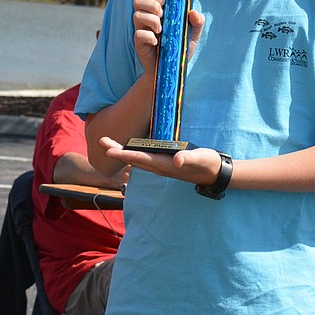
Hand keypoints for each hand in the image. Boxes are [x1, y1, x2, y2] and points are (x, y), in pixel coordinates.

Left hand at [98, 137, 222, 186]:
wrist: (213, 174)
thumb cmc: (207, 164)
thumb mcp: (200, 159)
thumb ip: (188, 158)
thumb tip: (177, 160)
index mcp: (164, 165)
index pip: (140, 158)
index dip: (124, 153)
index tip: (109, 150)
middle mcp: (159, 167)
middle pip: (133, 159)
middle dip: (116, 150)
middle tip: (100, 140)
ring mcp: (160, 166)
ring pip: (136, 159)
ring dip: (121, 151)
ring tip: (108, 143)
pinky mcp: (163, 163)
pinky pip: (143, 158)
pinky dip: (132, 152)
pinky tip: (128, 147)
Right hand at [132, 0, 203, 75]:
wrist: (172, 69)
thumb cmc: (180, 49)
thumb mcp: (193, 35)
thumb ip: (197, 22)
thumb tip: (194, 13)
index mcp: (157, 11)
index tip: (165, 3)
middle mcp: (147, 18)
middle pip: (138, 1)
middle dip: (151, 5)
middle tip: (162, 15)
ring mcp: (142, 30)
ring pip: (136, 15)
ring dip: (151, 19)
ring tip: (161, 29)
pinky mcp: (139, 43)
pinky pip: (138, 34)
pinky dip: (148, 36)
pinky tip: (156, 42)